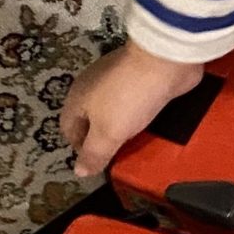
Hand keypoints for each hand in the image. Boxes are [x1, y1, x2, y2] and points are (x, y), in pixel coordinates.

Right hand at [60, 43, 203, 178]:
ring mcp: (118, 80)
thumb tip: (79, 172)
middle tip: (117, 157)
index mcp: (78, 97)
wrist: (165, 62)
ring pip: (114, 111)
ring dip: (123, 128)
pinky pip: (134, 102)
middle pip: (90, 120)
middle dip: (102, 139)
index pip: (68, 129)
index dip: (79, 149)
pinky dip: (139, 115)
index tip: (97, 163)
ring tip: (135, 146)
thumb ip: (93, 154)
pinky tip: (150, 126)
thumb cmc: (128, 98)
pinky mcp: (141, 78)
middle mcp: (93, 86)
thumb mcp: (107, 132)